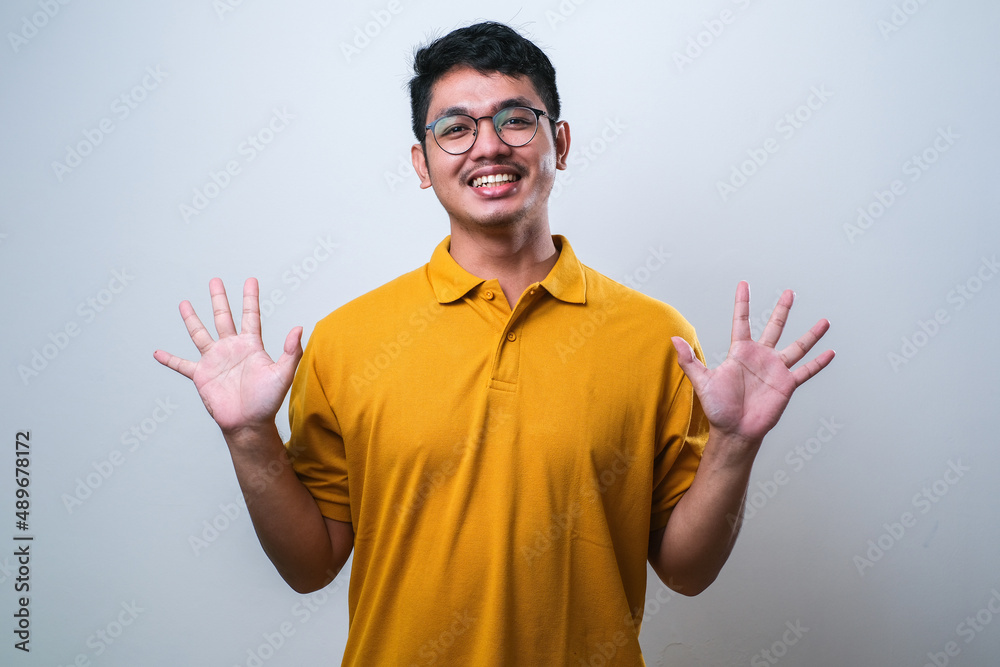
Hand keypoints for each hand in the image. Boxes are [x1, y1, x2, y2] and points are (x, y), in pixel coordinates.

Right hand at [153, 278, 302, 435]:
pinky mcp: (202, 376)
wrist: (248, 423)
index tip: (250, 280)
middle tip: (215, 281)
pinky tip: (157, 353)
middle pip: (223, 317)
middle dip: (219, 299)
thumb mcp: (283, 374)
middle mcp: (231, 349)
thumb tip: (299, 328)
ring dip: (192, 319)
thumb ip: (291, 351)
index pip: (251, 316)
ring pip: (200, 334)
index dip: (250, 298)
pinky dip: (170, 359)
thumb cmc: (267, 402)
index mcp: (251, 346)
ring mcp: (215, 361)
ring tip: (184, 303)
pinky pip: (182, 365)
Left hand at [672, 281, 833, 450]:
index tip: (744, 285)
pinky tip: (830, 352)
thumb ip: (689, 361)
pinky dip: (818, 363)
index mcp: (740, 353)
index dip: (742, 303)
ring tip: (824, 321)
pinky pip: (805, 371)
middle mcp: (760, 357)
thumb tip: (674, 340)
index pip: (741, 322)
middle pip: (774, 327)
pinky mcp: (786, 384)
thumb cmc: (718, 408)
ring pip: (797, 346)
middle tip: (789, 292)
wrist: (735, 431)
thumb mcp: (702, 382)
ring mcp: (775, 370)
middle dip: (782, 310)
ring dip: (810, 335)